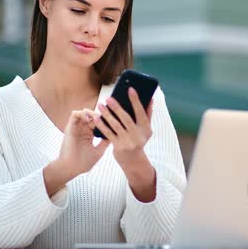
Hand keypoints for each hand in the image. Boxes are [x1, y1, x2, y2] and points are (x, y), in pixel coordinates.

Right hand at [43, 109, 109, 195]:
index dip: (105, 119)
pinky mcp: (70, 127)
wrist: (71, 168)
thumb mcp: (99, 151)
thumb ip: (106, 142)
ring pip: (84, 112)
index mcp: (89, 135)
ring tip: (98, 117)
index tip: (114, 117)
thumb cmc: (84, 163)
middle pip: (92, 115)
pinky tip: (89, 119)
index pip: (98, 122)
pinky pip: (74, 114)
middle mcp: (83, 130)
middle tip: (106, 116)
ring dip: (91, 112)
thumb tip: (116, 133)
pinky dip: (82, 113)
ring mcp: (76, 128)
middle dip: (100, 114)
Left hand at [94, 87, 156, 201]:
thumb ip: (148, 114)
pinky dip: (102, 125)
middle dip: (117, 108)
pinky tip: (96, 117)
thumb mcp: (146, 129)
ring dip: (107, 115)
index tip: (130, 89)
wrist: (132, 159)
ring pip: (115, 125)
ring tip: (100, 105)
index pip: (141, 112)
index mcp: (145, 128)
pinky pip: (108, 133)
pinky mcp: (118, 146)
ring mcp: (127, 142)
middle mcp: (137, 135)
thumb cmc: (139, 138)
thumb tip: (150, 98)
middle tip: (108, 98)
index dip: (136, 101)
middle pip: (126, 119)